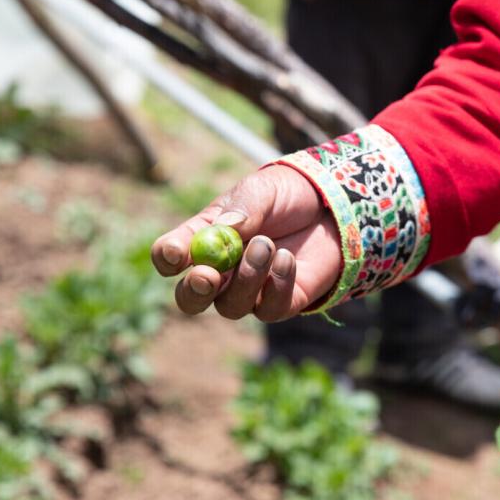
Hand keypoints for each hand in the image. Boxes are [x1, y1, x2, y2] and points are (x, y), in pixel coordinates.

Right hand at [150, 165, 341, 320]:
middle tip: (208, 276)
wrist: (331, 206)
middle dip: (194, 290)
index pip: (171, 256)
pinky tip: (286, 258)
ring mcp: (249, 291)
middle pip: (191, 298)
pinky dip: (277, 285)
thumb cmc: (287, 195)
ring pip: (230, 306)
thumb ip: (244, 208)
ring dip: (246, 277)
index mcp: (203, 238)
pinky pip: (269, 309)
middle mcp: (220, 271)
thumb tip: (227, 228)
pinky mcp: (280, 303)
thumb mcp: (263, 190)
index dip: (168, 258)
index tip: (177, 254)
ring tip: (266, 244)